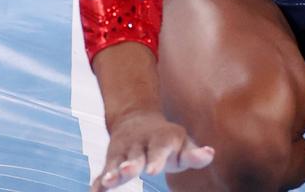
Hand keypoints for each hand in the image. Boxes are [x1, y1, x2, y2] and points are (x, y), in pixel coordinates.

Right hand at [90, 110, 214, 189]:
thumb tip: (210, 154)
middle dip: (132, 164)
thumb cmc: (168, 140)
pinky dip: (100, 180)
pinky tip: (95, 191)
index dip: (155, 159)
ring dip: (113, 172)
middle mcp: (141, 143)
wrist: (137, 120)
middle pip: (136, 155)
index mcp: (162, 138)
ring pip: (117, 162)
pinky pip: (105, 170)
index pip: (159, 149)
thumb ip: (194, 153)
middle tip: (130, 171)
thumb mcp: (183, 143)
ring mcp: (125, 151)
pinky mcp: (112, 159)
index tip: (152, 170)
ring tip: (108, 182)